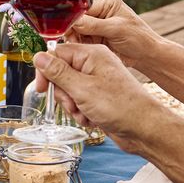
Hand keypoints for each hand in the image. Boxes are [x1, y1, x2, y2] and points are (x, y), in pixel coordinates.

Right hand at [31, 44, 163, 153]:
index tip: (41, 88)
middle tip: (73, 104)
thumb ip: (58, 72)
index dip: (46, 71)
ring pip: (69, 91)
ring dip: (72, 106)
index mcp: (92, 55)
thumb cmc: (120, 106)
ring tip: (86, 114)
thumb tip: (38, 56)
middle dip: (63, 94)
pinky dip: (82, 113)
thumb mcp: (82, 88)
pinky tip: (92, 119)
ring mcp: (98, 81)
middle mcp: (95, 65)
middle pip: (61, 74)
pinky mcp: (100, 97)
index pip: (57, 53)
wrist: (144, 129)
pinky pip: (79, 102)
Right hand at [67, 0, 160, 67]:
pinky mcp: (93, 37)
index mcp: (106, 2)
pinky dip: (78, 45)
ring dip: (74, 39)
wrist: (146, 56)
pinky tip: (81, 50)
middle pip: (76, 18)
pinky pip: (79, 40)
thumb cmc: (139, 38)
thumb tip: (74, 21)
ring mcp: (95, 25)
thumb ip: (94, 25)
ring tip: (78, 47)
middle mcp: (99, 11)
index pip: (82, 8)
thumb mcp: (117, 29)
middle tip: (71, 41)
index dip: (73, 18)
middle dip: (72, 30)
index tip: (65, 29)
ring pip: (75, 30)